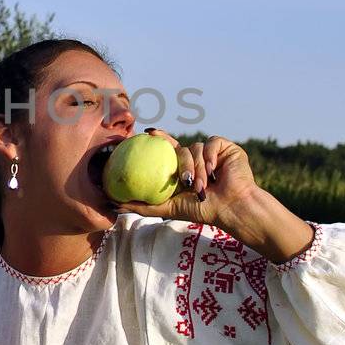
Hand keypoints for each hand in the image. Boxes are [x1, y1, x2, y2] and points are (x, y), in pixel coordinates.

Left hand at [119, 128, 259, 226]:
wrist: (231, 209)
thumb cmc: (202, 211)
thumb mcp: (168, 208)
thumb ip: (143, 206)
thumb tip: (113, 204)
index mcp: (183, 167)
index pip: (167, 148)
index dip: (158, 137)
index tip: (148, 133)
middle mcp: (196, 157)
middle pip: (180, 150)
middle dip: (182, 165)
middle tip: (184, 180)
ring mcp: (212, 152)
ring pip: (195, 149)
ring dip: (198, 170)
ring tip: (203, 187)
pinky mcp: (226, 148)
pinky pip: (212, 143)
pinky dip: (210, 158)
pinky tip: (214, 173)